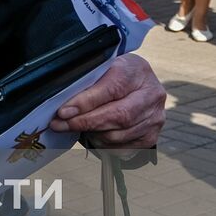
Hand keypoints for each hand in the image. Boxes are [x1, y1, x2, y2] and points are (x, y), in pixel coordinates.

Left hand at [49, 53, 165, 147]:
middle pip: (118, 115)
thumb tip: (64, 104)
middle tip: (60, 124)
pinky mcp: (150, 136)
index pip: (112, 88)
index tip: (64, 111)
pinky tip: (92, 134)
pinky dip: (102, 144)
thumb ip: (86, 81)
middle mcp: (152, 95)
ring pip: (118, 135)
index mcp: (138, 70)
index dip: (86, 102)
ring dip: (91, 134)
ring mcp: (155, 117)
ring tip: (73, 127)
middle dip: (84, 122)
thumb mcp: (101, 68)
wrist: (135, 84)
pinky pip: (121, 148)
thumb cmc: (112, 74)